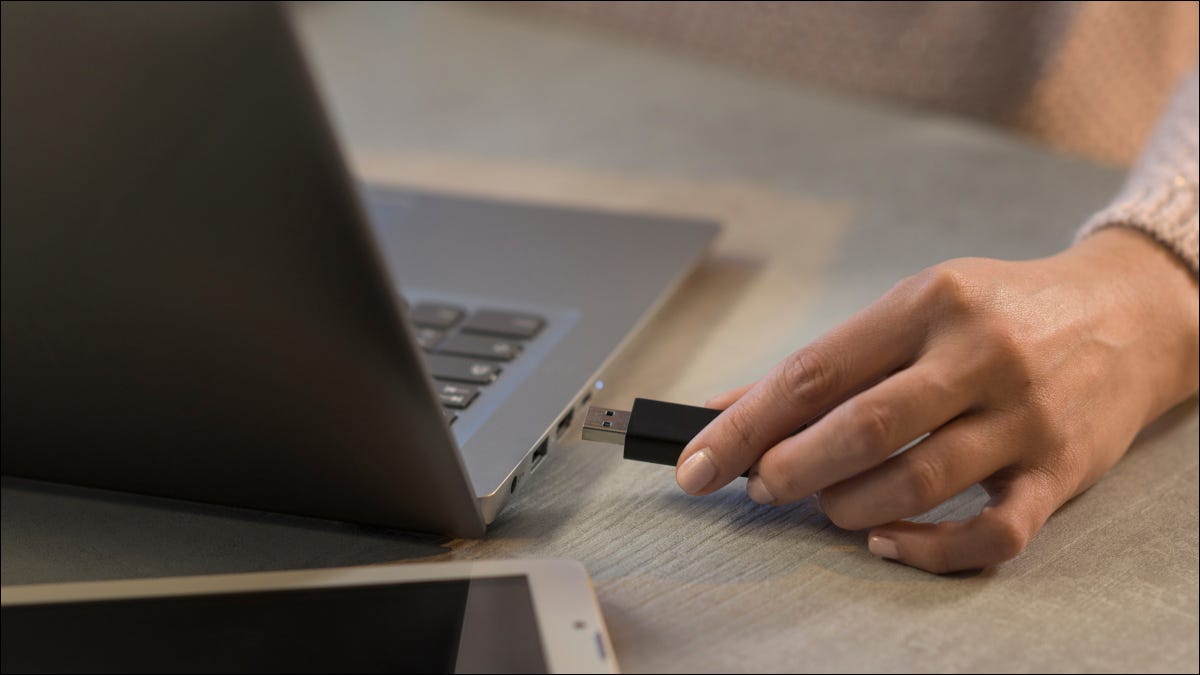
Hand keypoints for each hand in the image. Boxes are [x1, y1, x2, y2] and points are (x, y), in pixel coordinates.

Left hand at [676, 228, 1197, 572]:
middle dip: (789, 470)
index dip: (741, 427)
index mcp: (926, 304)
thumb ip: (825, 364)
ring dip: (847, 508)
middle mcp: (978, 355)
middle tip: (764, 485)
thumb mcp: (913, 309)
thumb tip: (725, 411)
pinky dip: (927, 551)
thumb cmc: (999, 313)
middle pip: (860, 428)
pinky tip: (888, 541)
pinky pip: (990, 534)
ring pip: (916, 484)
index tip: (694, 465)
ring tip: (827, 506)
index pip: (812, 373)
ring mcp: (1024, 416)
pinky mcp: (1060, 471)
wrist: (1128, 314)